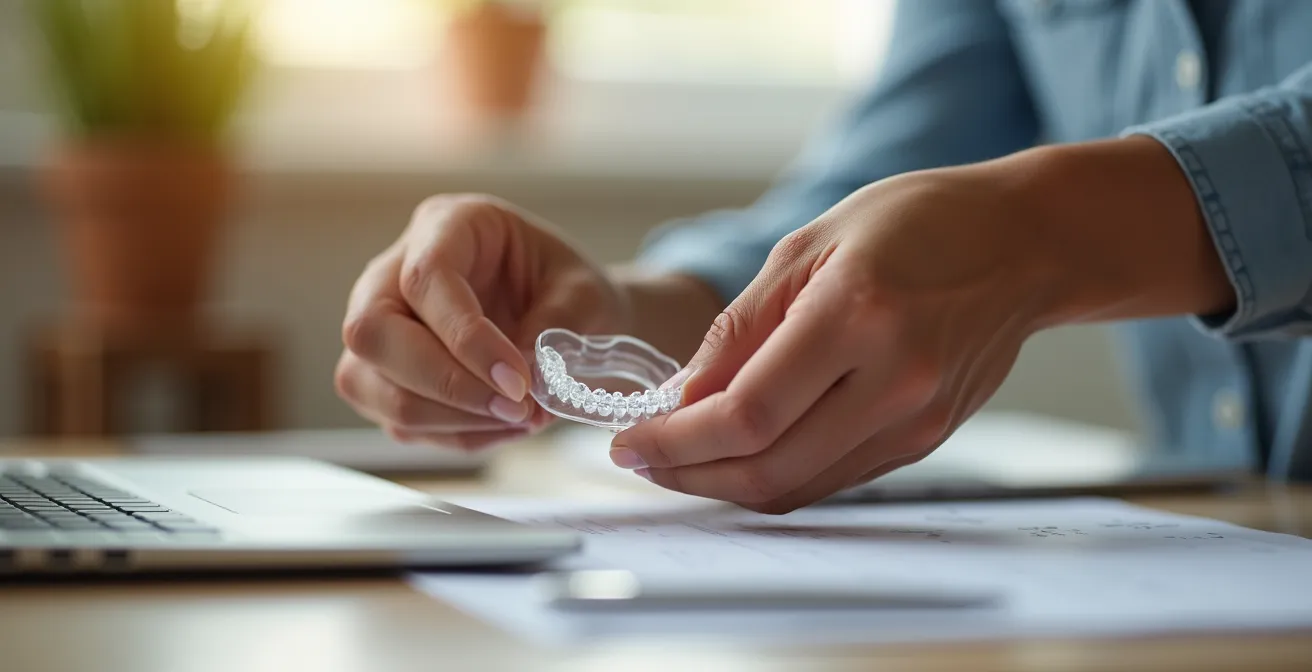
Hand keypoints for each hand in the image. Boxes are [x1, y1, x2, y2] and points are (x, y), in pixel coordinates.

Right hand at [335, 195, 628, 448]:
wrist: (571, 315)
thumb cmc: (569, 289)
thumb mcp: (585, 293)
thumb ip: (556, 329)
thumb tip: (524, 382)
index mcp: (446, 225)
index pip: (425, 278)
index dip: (465, 337)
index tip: (518, 380)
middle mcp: (394, 273)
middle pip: (371, 330)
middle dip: (444, 383)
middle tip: (516, 407)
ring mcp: (382, 329)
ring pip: (365, 383)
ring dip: (446, 417)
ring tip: (518, 419)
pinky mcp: (385, 380)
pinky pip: (398, 421)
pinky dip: (454, 434)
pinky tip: (504, 425)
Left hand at [610, 137, 1231, 512]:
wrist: (1024, 244)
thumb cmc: (917, 224)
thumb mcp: (809, 245)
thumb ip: (739, 329)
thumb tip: (681, 399)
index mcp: (858, 315)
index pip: (747, 412)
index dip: (676, 442)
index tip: (629, 443)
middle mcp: (895, 380)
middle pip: (769, 466)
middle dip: (690, 474)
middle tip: (643, 461)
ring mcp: (918, 420)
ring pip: (800, 487)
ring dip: (727, 484)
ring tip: (681, 460)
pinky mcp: (928, 440)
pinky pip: (834, 478)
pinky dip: (778, 475)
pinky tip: (742, 453)